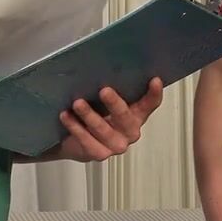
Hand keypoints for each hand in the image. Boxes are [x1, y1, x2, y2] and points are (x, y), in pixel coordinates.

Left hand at [43, 79, 164, 161]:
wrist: (72, 140)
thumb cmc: (94, 113)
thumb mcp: (103, 100)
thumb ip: (110, 88)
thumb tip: (100, 66)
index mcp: (136, 114)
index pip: (150, 104)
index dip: (154, 93)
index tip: (154, 80)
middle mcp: (130, 131)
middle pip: (126, 118)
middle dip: (115, 104)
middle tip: (104, 90)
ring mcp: (116, 145)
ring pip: (104, 131)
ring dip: (90, 116)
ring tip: (78, 103)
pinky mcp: (100, 154)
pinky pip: (88, 142)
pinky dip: (76, 128)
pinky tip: (66, 116)